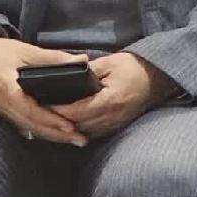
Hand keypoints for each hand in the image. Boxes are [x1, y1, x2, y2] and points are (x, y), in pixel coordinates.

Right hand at [0, 33, 89, 145]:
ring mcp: (2, 111)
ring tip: (73, 139)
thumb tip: (82, 61)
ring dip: (51, 135)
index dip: (52, 120)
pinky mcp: (3, 112)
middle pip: (33, 126)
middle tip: (81, 140)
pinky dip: (40, 130)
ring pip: (29, 128)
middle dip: (57, 135)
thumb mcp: (24, 50)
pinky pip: (24, 125)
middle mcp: (3, 106)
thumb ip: (52, 57)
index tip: (71, 127)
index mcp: (7, 90)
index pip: (32, 111)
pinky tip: (54, 132)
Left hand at [54, 52, 176, 137]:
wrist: (157, 79)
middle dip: (58, 121)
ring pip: (84, 133)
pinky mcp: (116, 127)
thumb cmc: (133, 67)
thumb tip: (67, 75)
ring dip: (67, 128)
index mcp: (109, 100)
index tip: (42, 103)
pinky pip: (93, 133)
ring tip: (49, 120)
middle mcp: (111, 117)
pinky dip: (79, 130)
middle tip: (39, 114)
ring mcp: (114, 124)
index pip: (77, 110)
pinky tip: (68, 124)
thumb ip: (87, 71)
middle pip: (78, 126)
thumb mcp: (109, 63)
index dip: (58, 109)